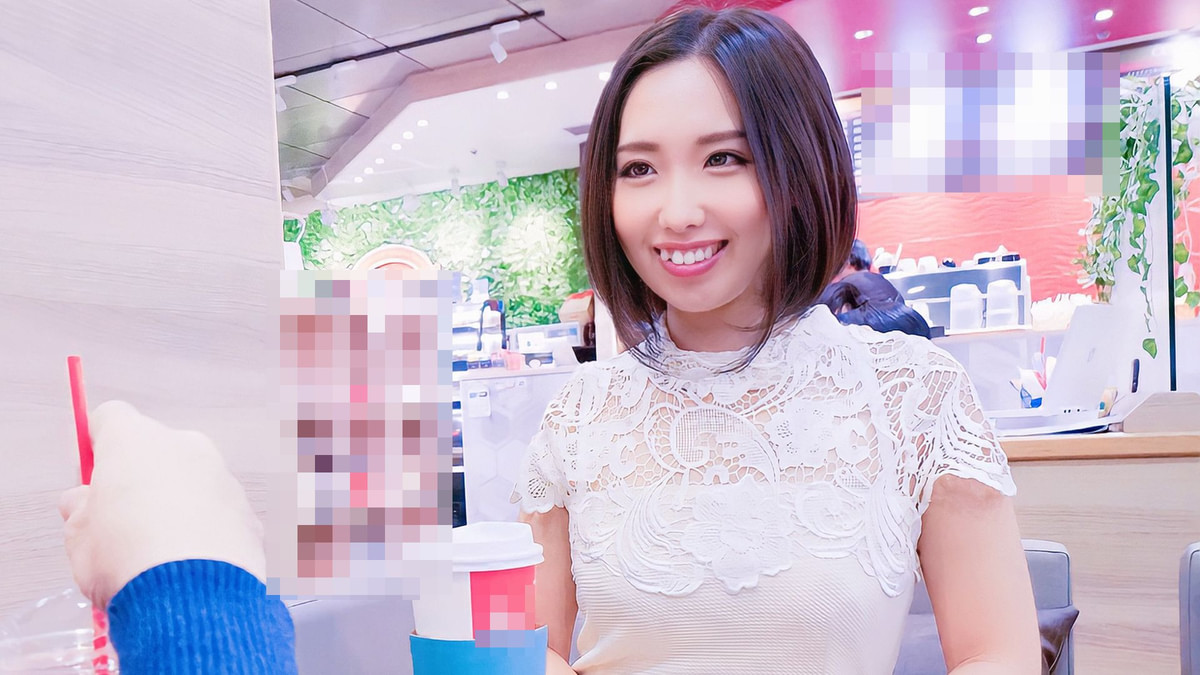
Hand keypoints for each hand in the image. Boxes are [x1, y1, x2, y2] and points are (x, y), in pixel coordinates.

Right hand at [58, 401, 264, 607]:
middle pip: (157, 451)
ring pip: (192, 481)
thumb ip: (81, 511)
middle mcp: (185, 447)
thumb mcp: (78, 537)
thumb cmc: (127, 559)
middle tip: (122, 522)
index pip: (112, 419)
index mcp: (136, 441)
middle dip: (141, 478)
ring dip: (177, 504)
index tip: (93, 471)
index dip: (99, 444)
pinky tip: (192, 563)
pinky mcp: (247, 510)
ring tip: (159, 551)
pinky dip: (207, 528)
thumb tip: (82, 503)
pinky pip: (219, 512)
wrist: (191, 596)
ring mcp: (222, 476)